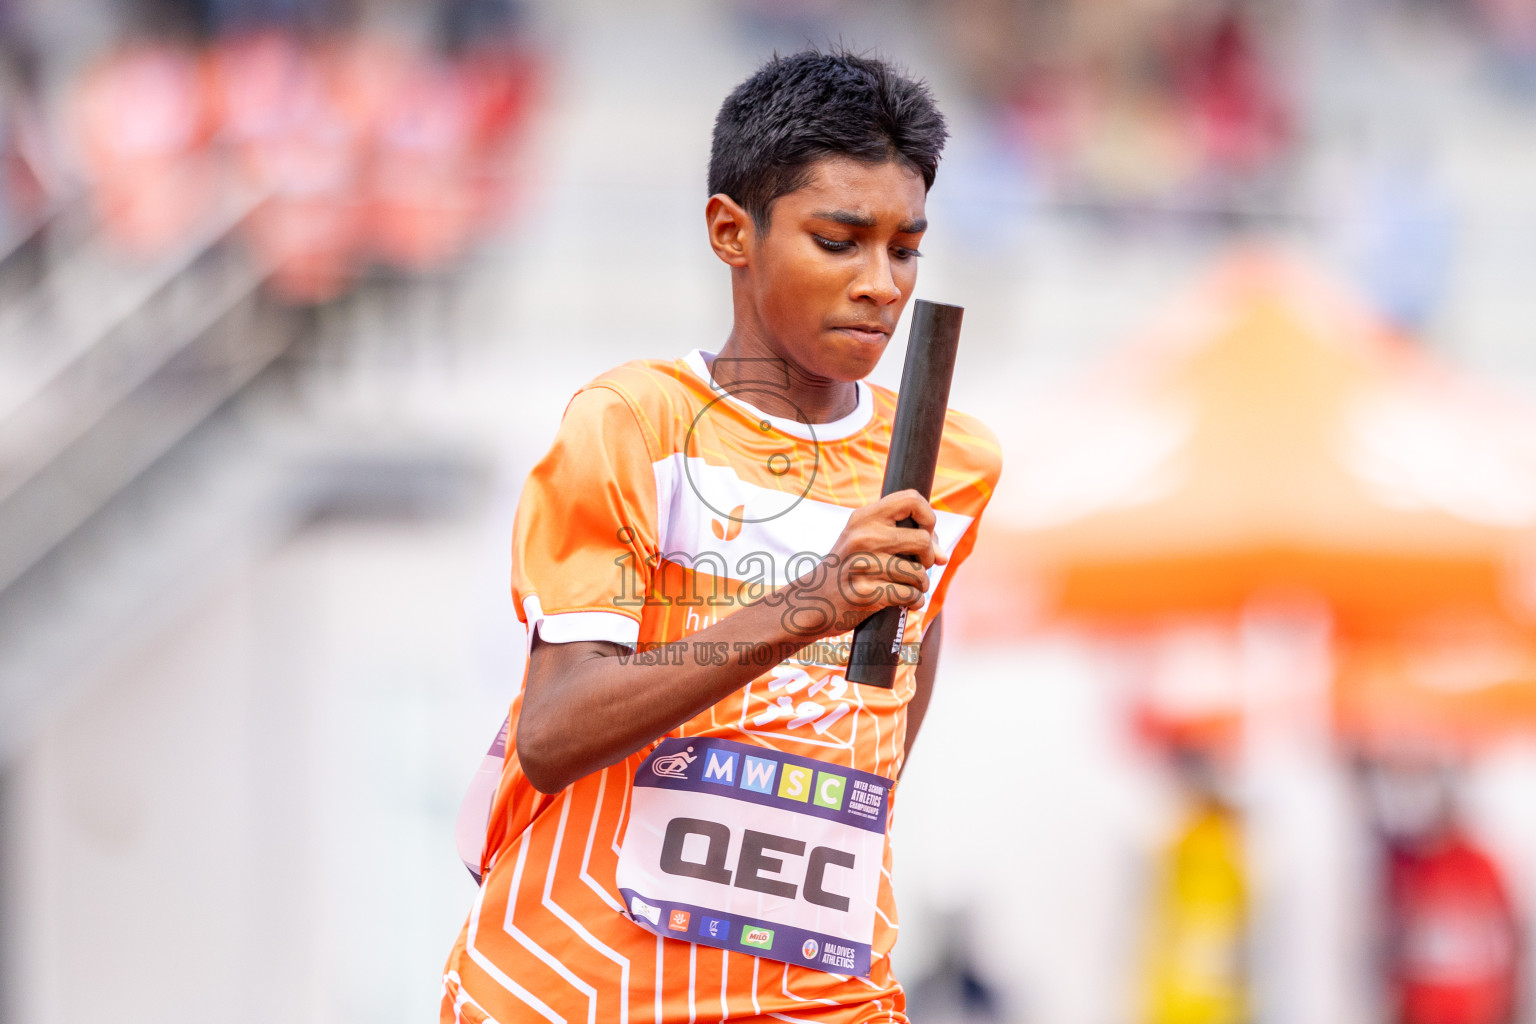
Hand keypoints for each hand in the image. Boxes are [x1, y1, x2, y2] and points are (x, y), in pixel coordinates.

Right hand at [776, 489, 946, 640]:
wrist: (813, 600)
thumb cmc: (847, 569)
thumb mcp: (864, 540)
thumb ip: (902, 538)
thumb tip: (942, 556)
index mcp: (863, 517)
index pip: (911, 498)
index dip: (928, 517)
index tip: (925, 533)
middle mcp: (862, 537)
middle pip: (922, 539)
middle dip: (928, 558)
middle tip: (918, 567)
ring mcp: (862, 565)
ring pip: (918, 573)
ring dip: (920, 585)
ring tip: (908, 588)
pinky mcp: (866, 593)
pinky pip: (909, 595)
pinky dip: (914, 602)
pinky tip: (905, 602)